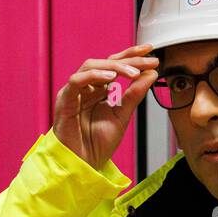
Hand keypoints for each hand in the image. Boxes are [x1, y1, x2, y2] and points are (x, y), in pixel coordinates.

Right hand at [53, 44, 159, 170]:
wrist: (83, 164)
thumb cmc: (97, 144)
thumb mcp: (123, 116)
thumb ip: (135, 94)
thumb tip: (150, 74)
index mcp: (98, 90)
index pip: (115, 65)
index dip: (132, 56)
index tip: (151, 52)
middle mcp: (86, 88)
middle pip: (105, 62)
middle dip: (128, 59)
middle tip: (148, 61)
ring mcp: (75, 92)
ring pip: (91, 66)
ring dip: (114, 67)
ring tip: (132, 72)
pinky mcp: (65, 100)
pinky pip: (76, 81)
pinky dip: (93, 75)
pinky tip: (110, 77)